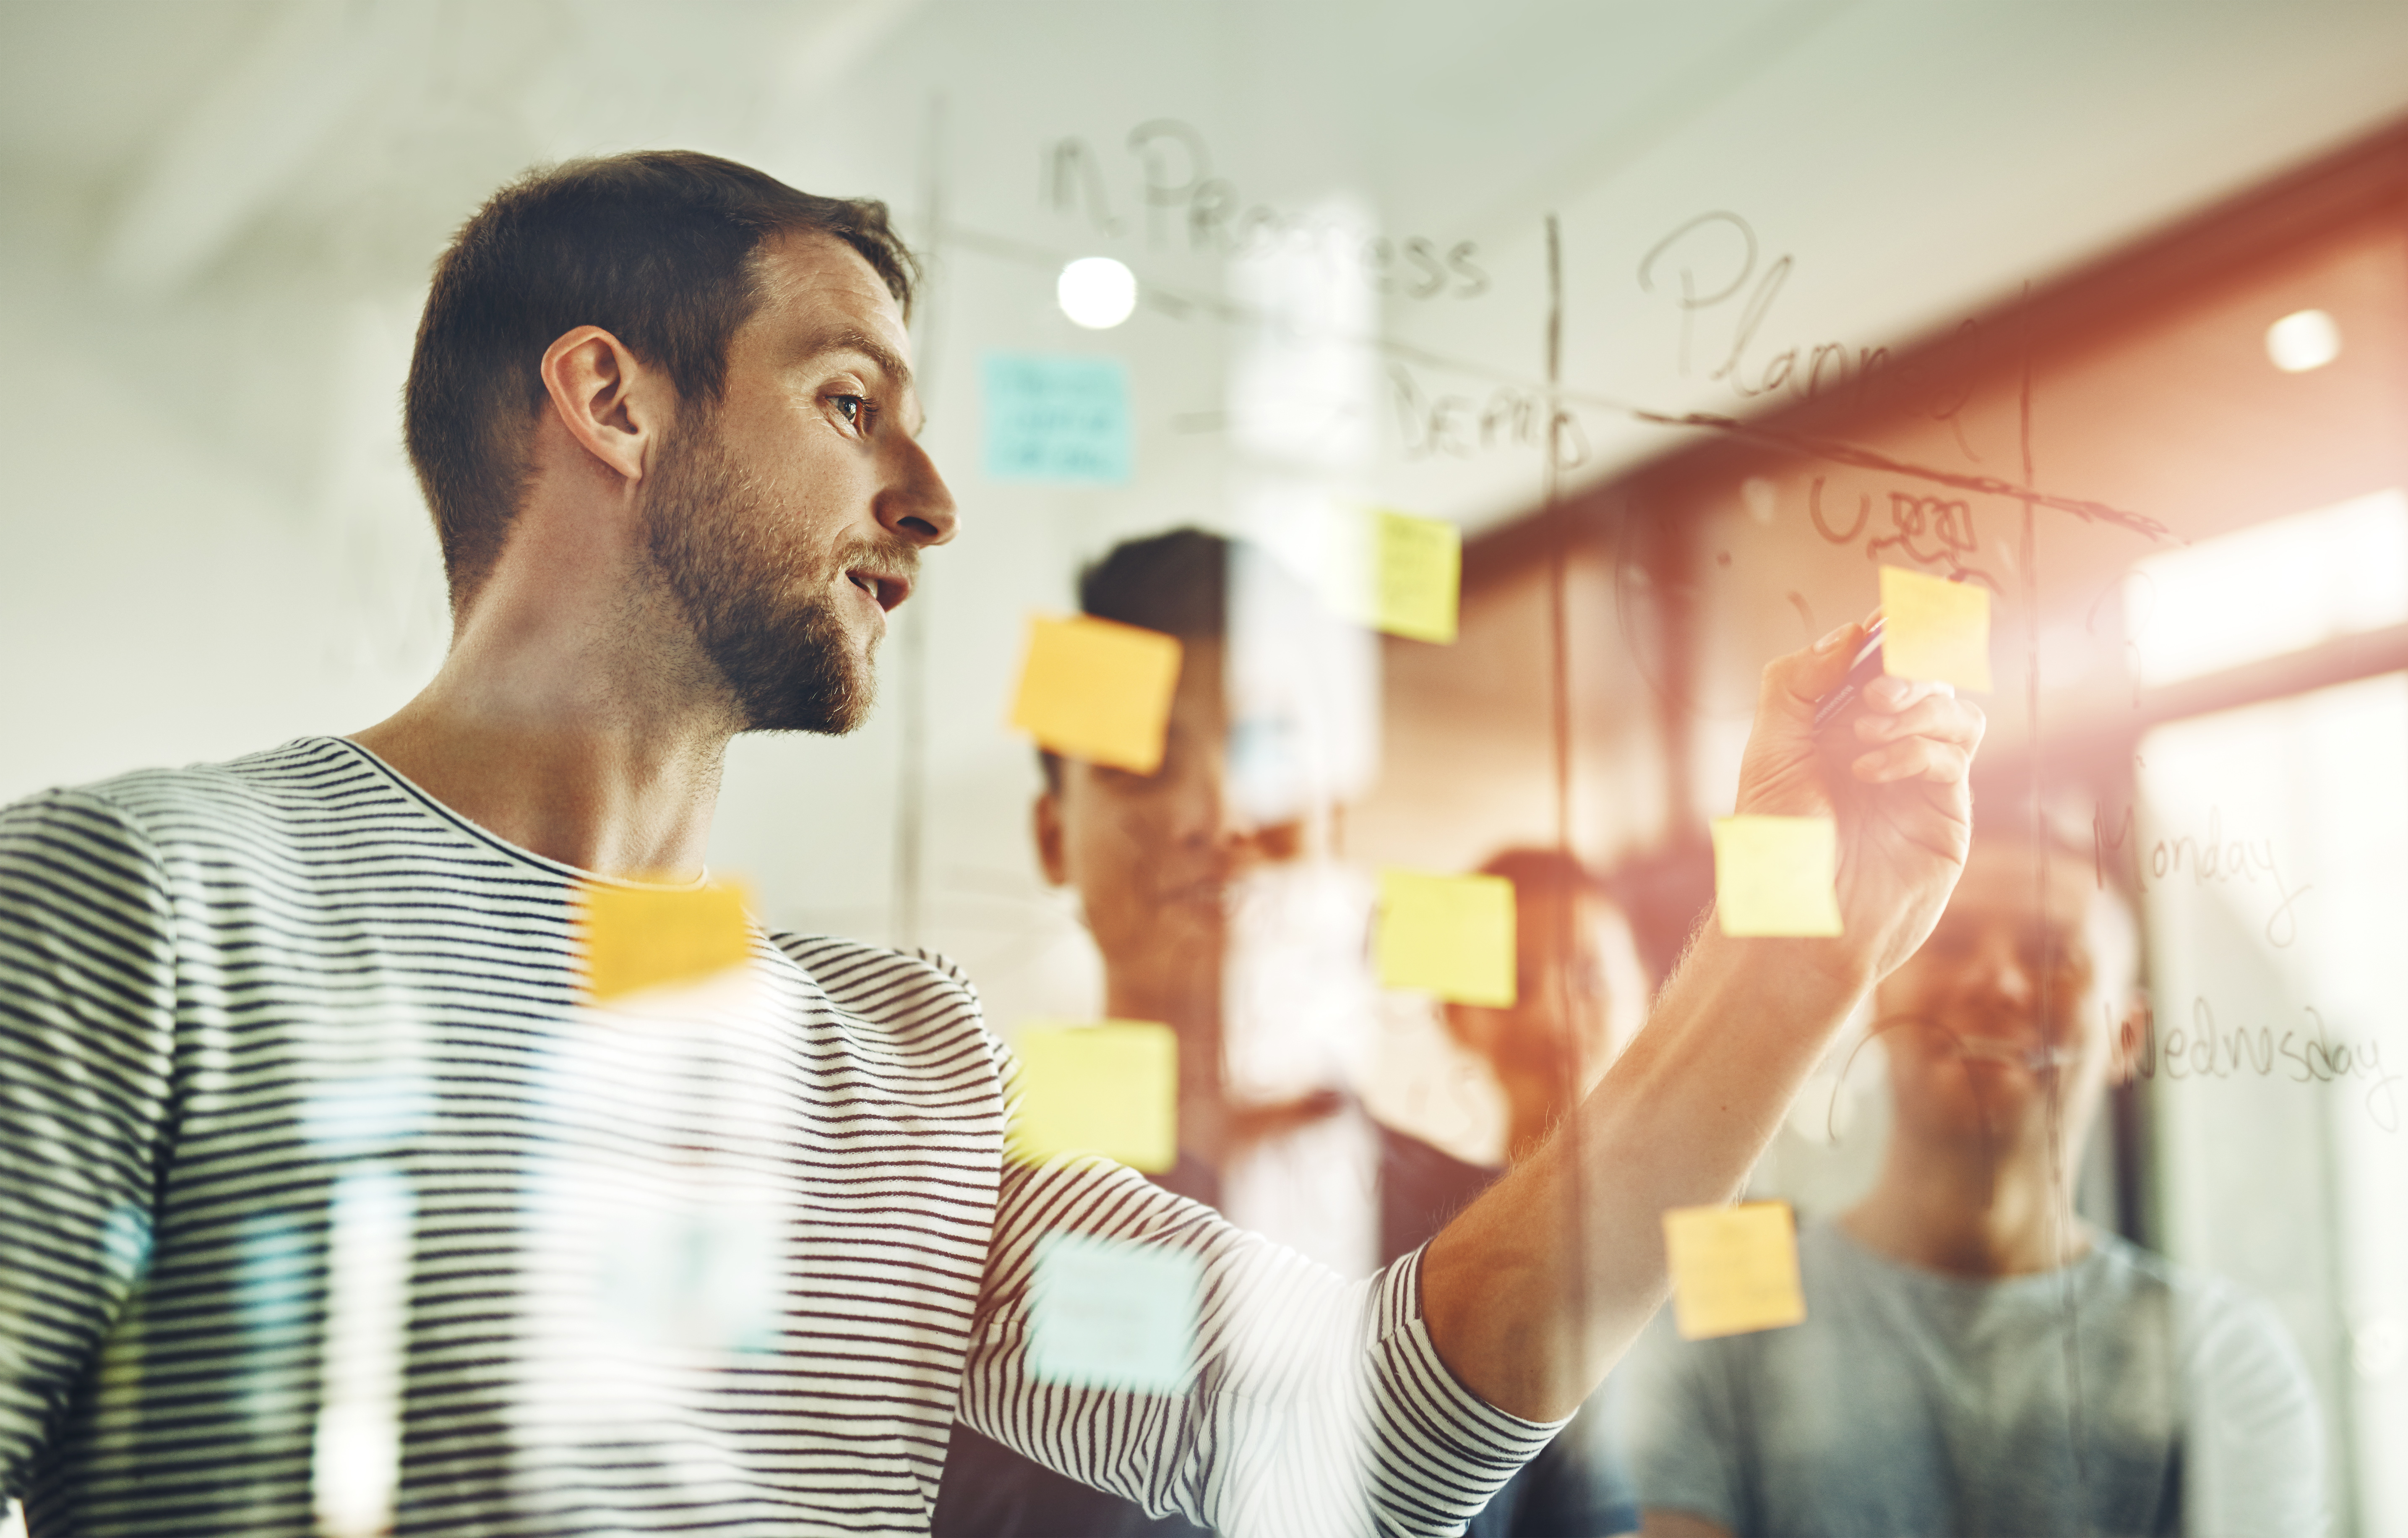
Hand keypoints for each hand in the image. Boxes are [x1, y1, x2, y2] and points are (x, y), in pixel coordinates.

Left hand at [1730, 619, 1984, 987]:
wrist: (1798, 919)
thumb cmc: (1777, 843)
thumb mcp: (1770, 751)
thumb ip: (1798, 683)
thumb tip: (1850, 632)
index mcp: (1839, 727)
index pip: (1879, 662)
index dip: (1890, 636)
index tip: (1885, 623)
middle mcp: (1884, 747)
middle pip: (1927, 677)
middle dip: (1907, 669)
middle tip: (1875, 689)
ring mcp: (1920, 779)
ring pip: (1954, 710)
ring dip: (1915, 708)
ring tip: (1865, 735)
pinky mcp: (1947, 812)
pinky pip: (1955, 755)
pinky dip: (1917, 749)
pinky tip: (1871, 771)